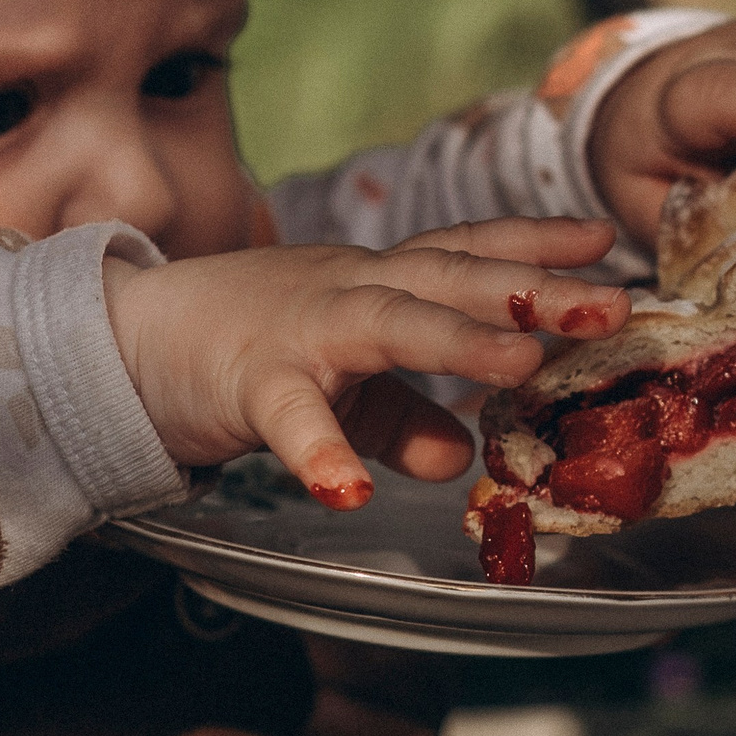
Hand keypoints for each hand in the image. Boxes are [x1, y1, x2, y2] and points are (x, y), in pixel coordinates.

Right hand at [107, 217, 630, 505]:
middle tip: (609, 306)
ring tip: (522, 360)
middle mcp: (350, 290)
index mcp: (377, 283)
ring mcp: (301, 330)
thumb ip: (403, 416)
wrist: (125, 341)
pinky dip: (321, 452)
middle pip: (448, 277)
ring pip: (386, 323)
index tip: (604, 244)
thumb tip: (461, 455)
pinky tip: (351, 492)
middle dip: (532, 289)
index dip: (534, 247)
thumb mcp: (341, 386)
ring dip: (456, 340)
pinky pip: (289, 416)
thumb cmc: (244, 350)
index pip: (465, 252)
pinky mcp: (250, 381)